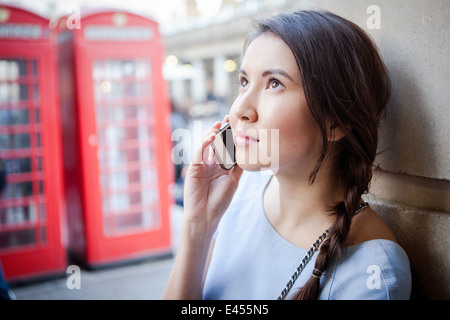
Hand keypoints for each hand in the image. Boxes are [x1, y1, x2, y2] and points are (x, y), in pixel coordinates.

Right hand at [183, 118, 242, 234]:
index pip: (225, 148)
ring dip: (212, 133)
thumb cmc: (219, 202)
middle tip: (228, 118)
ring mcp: (201, 165)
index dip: (230, 136)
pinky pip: (199, 152)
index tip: (238, 125)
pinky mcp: (193, 168)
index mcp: (220, 167)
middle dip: (221, 130)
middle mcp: (210, 164)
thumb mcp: (233, 181)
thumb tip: (248, 152)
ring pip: (206, 145)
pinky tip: (212, 136)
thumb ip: (238, 167)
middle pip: (215, 143)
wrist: (205, 216)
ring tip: (220, 124)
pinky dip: (204, 143)